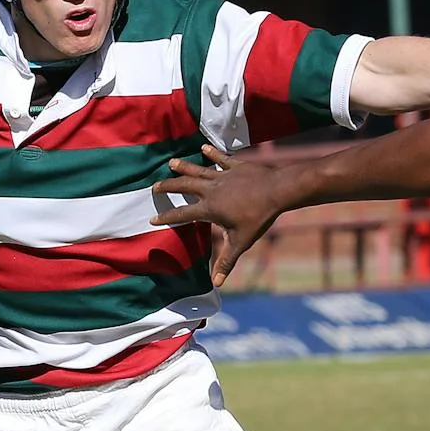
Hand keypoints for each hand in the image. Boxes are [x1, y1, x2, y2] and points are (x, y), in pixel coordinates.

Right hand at [152, 146, 285, 286]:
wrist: (277, 191)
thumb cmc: (258, 218)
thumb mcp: (241, 242)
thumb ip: (227, 261)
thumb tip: (217, 283)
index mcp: (209, 208)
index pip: (182, 214)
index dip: (167, 217)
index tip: (152, 218)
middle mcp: (211, 190)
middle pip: (184, 186)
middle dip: (168, 186)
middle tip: (155, 186)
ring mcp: (222, 176)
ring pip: (198, 170)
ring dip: (183, 166)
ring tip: (171, 163)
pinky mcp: (235, 166)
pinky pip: (220, 159)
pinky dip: (211, 153)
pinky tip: (203, 147)